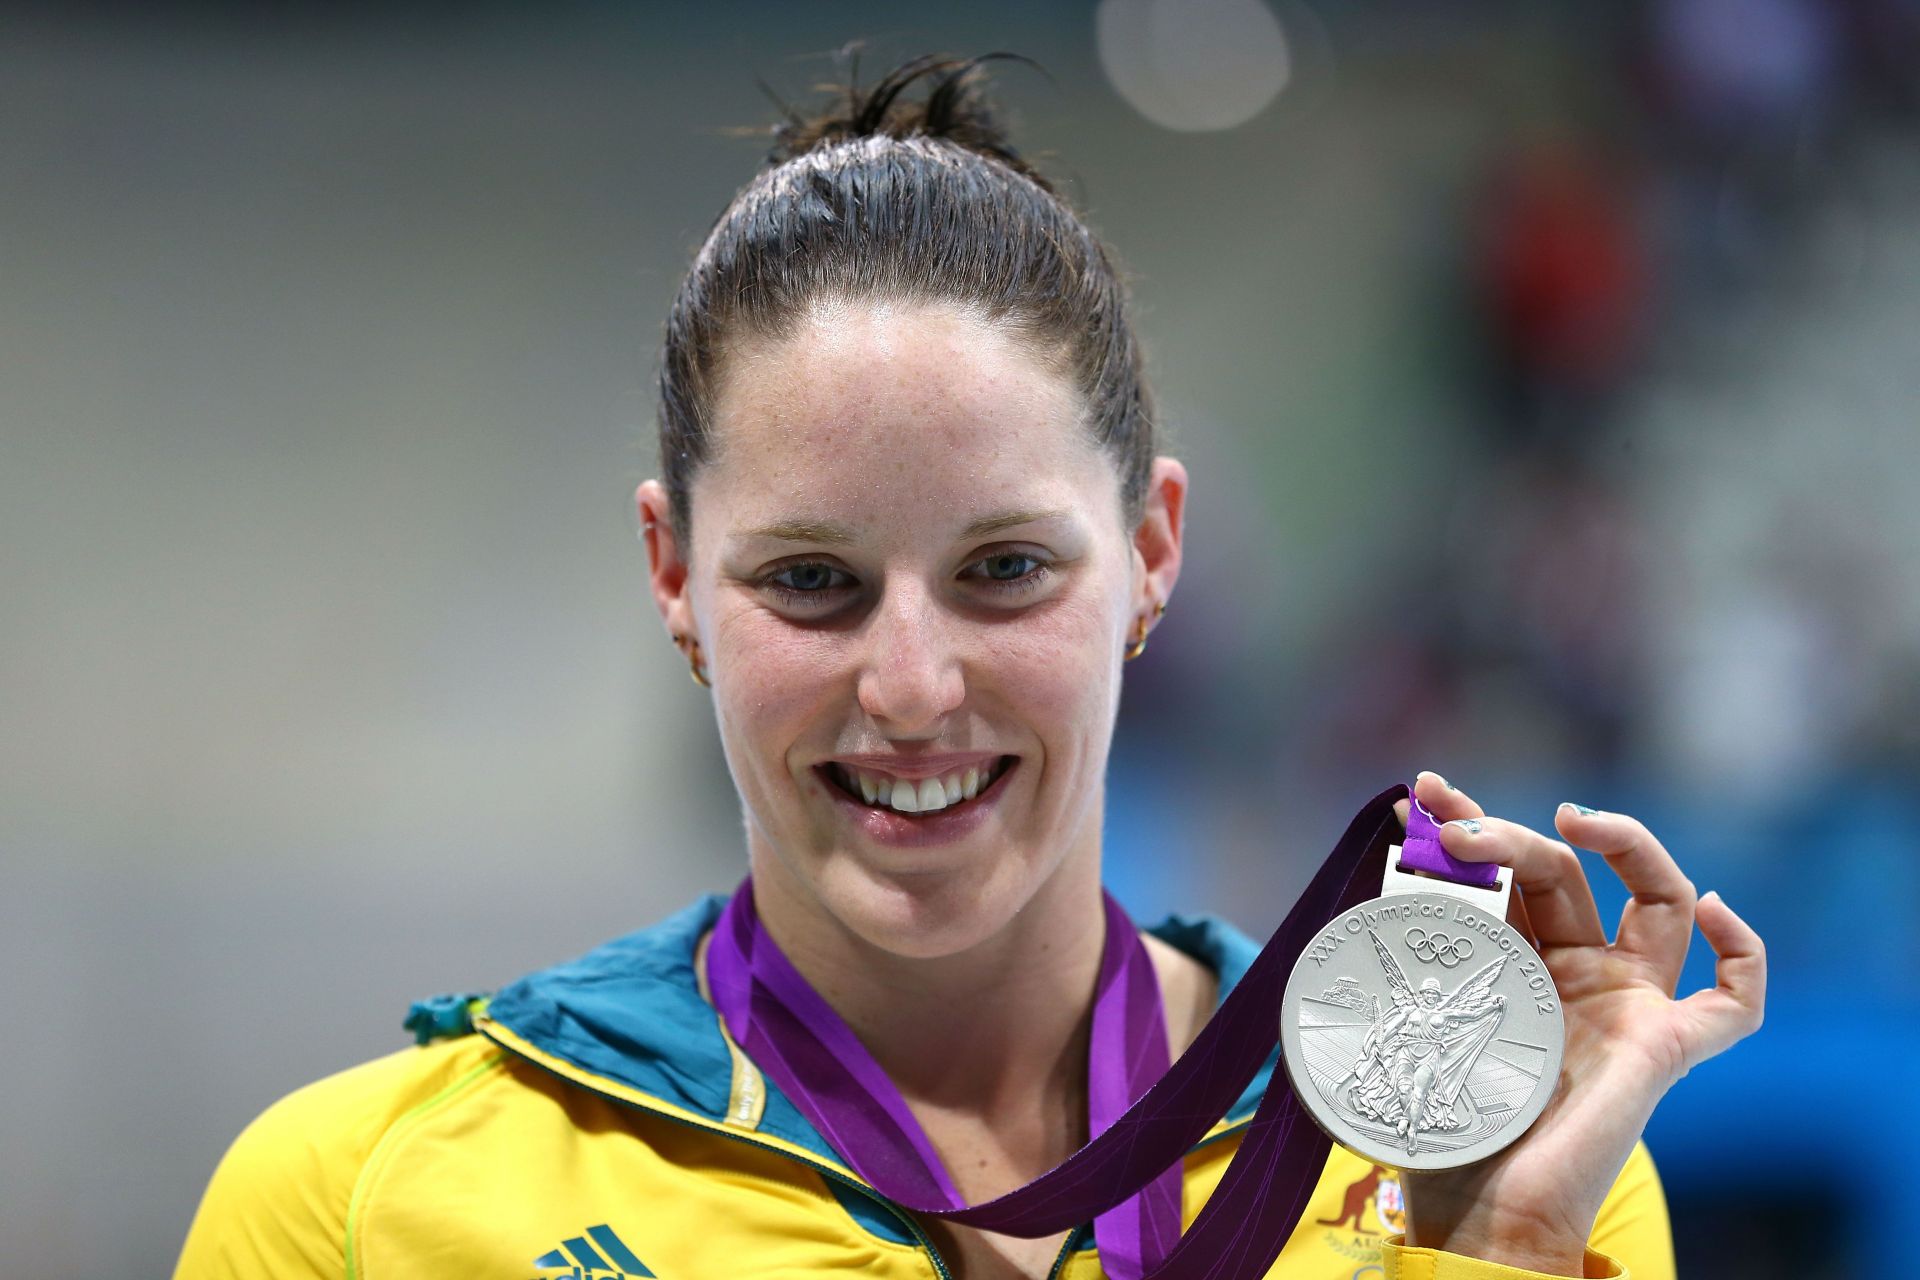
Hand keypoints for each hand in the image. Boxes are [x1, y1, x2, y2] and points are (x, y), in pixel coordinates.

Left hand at [1392, 771, 1765, 1275]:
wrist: (1475, 1212)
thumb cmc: (1435, 1121)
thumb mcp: (1411, 1009)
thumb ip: (1409, 944)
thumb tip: (1387, 859)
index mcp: (1514, 964)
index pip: (1505, 874)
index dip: (1468, 828)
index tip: (1419, 797)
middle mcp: (1576, 975)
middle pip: (1564, 874)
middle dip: (1508, 834)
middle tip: (1454, 830)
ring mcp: (1626, 1007)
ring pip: (1653, 898)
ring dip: (1619, 841)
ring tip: (1567, 817)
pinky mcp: (1667, 1049)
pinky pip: (1734, 1002)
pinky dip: (1742, 949)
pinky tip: (1713, 905)